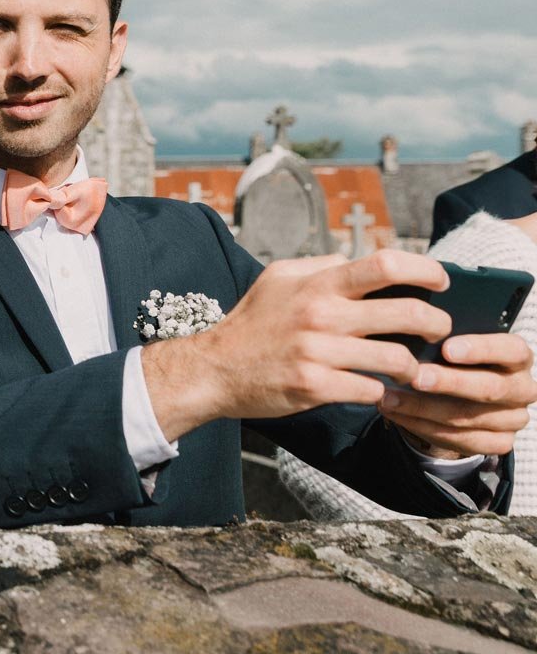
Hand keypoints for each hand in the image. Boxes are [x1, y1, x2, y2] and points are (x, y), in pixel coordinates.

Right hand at [148, 250, 531, 442]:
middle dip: (437, 324)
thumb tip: (356, 260)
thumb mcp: (278, 279)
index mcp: (317, 285)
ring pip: (398, 359)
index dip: (426, 270)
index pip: (386, 264)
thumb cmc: (251, 322)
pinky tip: (383, 391)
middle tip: (439, 331)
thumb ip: (320, 266)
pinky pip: (372, 390)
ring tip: (412, 368)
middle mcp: (321, 316)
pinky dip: (385, 393)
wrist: (213, 369)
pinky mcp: (316, 387)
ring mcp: (319, 354)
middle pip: (408, 313)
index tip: (440, 281)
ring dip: (415, 366)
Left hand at [378, 331, 535, 458]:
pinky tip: (397, 414)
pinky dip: (422, 427)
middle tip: (415, 377)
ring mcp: (513, 419)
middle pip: (491, 388)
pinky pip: (460, 439)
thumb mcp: (454, 346)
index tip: (447, 348)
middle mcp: (522, 389)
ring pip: (468, 417)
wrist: (456, 397)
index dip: (481, 349)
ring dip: (423, 408)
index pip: (512, 350)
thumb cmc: (453, 361)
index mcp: (517, 357)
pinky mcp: (500, 442)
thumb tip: (416, 329)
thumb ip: (445, 341)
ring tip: (389, 398)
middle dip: (449, 382)